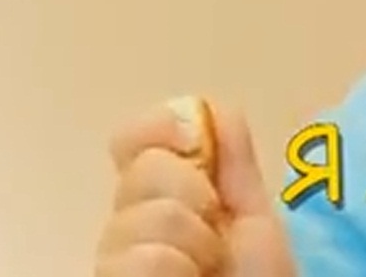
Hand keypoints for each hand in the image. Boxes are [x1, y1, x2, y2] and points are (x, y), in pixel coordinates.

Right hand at [95, 96, 298, 276]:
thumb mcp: (253, 224)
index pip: (130, 140)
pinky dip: (175, 270)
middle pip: (142, 171)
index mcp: (158, 201)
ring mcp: (111, 264)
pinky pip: (139, 261)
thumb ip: (234, 168)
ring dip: (194, 246)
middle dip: (195, 197)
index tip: (194, 143)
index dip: (158, 129)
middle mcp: (124, 230)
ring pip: (143, 218)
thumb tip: (208, 106)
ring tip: (205, 274)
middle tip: (215, 241)